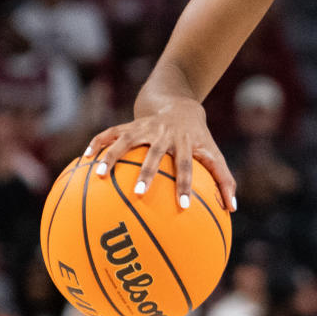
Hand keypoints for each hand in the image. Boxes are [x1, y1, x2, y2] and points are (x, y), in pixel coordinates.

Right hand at [86, 98, 236, 212]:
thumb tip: (232, 209)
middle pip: (154, 154)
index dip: (186, 185)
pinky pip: (109, 133)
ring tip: (98, 175)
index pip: (187, 166)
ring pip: (125, 141)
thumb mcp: (214, 154)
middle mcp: (164, 134)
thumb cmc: (198, 139)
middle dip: (147, 174)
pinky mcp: (129, 125)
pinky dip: (97, 143)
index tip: (183, 207)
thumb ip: (224, 180)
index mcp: (185, 144)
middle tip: (138, 194)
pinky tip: (83, 158)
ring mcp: (144, 128)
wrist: (180, 106)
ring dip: (112, 157)